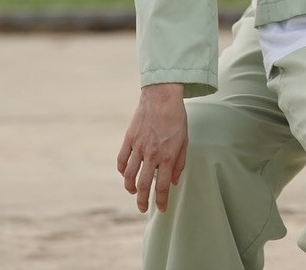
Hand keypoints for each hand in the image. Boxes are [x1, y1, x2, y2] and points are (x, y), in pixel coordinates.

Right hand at [116, 83, 187, 212]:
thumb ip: (179, 163)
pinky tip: (126, 174)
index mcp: (167, 156)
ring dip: (130, 187)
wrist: (162, 97)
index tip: (162, 209)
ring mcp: (138, 147)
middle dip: (143, 201)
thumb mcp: (184, 141)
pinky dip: (122, 170)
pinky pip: (121, 160)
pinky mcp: (129, 139)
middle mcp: (151, 154)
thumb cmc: (176, 118)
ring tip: (134, 192)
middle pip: (143, 185)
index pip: (162, 186)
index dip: (161, 201)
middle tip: (143, 209)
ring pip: (129, 175)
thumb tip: (174, 181)